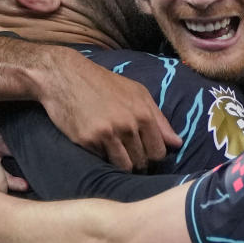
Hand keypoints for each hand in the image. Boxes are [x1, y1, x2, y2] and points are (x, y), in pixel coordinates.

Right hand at [36, 51, 180, 170]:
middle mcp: (127, 125)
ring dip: (122, 164)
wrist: (66, 76)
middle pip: (142, 162)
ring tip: (115, 153)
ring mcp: (107, 134)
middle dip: (138, 162)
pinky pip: (102, 161)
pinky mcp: (87, 140)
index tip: (145, 153)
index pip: (159, 152)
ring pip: (124, 166)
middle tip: (129, 154)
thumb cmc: (105, 83)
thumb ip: (159, 119)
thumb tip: (177, 144)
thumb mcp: (138, 93)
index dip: (153, 156)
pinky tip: (98, 145)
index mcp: (143, 114)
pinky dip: (102, 157)